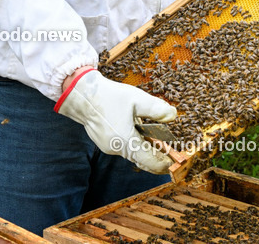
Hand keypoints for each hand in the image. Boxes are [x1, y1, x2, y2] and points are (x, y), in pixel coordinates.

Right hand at [55, 69, 177, 172]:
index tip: (176, 161)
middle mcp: (116, 149)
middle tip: (171, 153)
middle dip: (157, 157)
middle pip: (142, 160)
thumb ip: (157, 109)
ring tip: (158, 140)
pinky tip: (140, 131)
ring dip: (146, 149)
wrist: (82, 94)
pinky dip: (135, 143)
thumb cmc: (109, 96)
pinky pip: (124, 147)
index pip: (150, 161)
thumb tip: (173, 115)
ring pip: (133, 154)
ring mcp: (109, 147)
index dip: (165, 163)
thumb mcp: (137, 99)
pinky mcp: (105, 142)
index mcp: (126, 141)